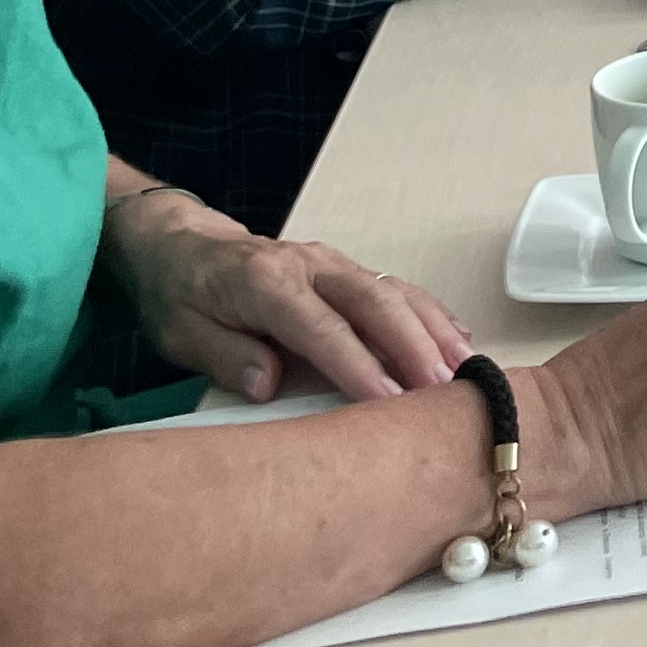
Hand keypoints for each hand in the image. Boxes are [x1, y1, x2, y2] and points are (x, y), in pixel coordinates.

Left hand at [107, 189, 469, 403]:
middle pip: (375, 303)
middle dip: (415, 346)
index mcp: (265, 283)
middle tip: (444, 389)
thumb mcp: (179, 333)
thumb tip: (269, 383)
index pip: (322, 328)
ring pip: (396, 292)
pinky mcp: (348, 271)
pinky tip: (458, 341)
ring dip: (435, 330)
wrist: (181, 245)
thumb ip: (225, 356)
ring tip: (466, 369)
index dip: (358, 365)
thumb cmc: (181, 293)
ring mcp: (334, 264)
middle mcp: (309, 266)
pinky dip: (432, 315)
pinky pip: (399, 289)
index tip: (387, 401)